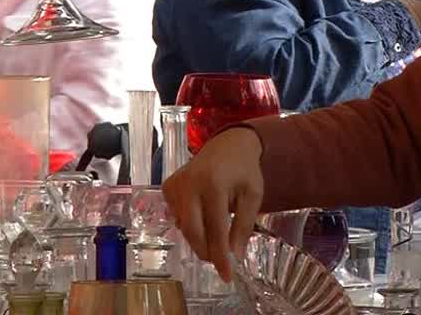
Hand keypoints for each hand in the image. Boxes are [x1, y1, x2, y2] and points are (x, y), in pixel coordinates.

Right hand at [162, 127, 264, 281]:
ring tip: (216, 233)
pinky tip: (203, 215)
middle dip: (206, 252)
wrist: (227, 145)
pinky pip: (177, 217)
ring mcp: (174, 185)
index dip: (220, 256)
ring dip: (199, 238)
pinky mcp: (167, 187)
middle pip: (192, 231)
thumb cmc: (244, 171)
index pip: (216, 230)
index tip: (227, 276)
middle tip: (219, 262)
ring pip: (184, 226)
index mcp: (213, 185)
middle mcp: (189, 185)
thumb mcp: (253, 197)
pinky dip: (190, 225)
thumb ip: (244, 227)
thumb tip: (234, 257)